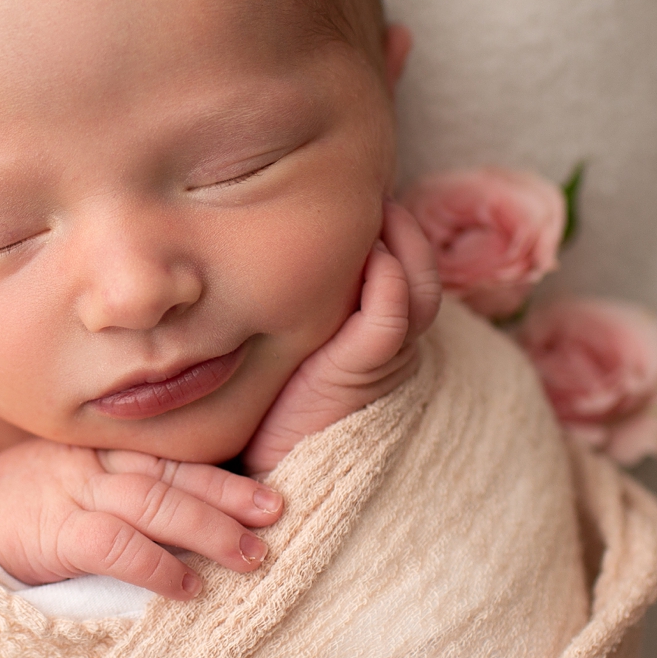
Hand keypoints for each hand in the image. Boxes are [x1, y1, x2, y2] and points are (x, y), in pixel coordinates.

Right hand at [0, 440, 282, 598]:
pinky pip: (113, 544)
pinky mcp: (52, 532)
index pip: (170, 458)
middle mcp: (91, 465)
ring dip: (208, 529)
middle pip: (171, 475)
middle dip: (229, 496)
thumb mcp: (65, 485)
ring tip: (251, 557)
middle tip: (277, 518)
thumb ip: (115, 491)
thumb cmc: (12, 512)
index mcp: (97, 452)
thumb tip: (183, 525)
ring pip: (153, 502)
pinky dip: (154, 564)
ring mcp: (71, 495)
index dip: (222, 475)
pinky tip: (187, 587)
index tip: (269, 495)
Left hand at [243, 200, 441, 474]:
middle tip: (375, 187)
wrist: (270, 470)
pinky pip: (394, 315)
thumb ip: (280, 305)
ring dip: (403, 242)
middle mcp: (389, 344)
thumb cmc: (265, 407)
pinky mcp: (368, 369)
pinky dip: (390, 280)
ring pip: (418, 286)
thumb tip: (236, 256)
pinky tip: (373, 254)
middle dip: (403, 226)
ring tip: (380, 207)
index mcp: (372, 336)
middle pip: (420, 270)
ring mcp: (384, 356)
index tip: (357, 195)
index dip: (390, 233)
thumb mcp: (279, 344)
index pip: (399, 271)